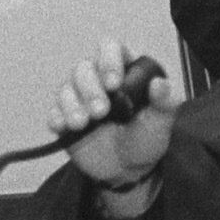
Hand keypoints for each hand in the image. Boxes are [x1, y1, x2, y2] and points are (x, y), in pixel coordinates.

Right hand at [48, 39, 179, 198]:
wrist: (127, 170)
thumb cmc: (146, 139)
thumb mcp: (162, 123)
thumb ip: (165, 102)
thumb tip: (160, 84)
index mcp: (123, 71)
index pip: (110, 49)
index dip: (108, 60)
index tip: (113, 83)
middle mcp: (97, 79)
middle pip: (83, 68)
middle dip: (90, 89)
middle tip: (101, 111)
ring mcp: (78, 98)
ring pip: (66, 87)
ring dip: (72, 104)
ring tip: (82, 123)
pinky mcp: (64, 118)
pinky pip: (54, 111)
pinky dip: (57, 117)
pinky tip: (64, 127)